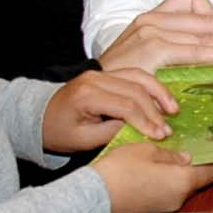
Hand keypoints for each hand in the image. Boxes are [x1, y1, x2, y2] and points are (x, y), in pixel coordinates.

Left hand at [42, 69, 178, 150]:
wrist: (40, 116)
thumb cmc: (58, 132)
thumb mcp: (83, 140)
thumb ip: (112, 132)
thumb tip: (141, 130)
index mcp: (86, 94)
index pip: (125, 105)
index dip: (146, 121)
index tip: (160, 136)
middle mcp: (94, 78)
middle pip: (135, 89)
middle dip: (155, 111)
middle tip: (168, 130)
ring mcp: (100, 72)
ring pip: (139, 77)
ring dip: (159, 93)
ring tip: (173, 110)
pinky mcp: (106, 73)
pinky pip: (134, 75)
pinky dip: (151, 86)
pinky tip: (162, 99)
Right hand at [91, 143, 212, 212]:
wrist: (92, 197)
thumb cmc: (119, 170)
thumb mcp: (146, 149)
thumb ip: (172, 153)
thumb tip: (187, 157)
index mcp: (183, 182)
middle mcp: (179, 198)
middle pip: (200, 178)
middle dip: (202, 161)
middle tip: (200, 143)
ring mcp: (167, 206)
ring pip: (184, 185)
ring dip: (185, 170)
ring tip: (180, 150)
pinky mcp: (154, 209)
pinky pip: (170, 191)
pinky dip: (172, 178)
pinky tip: (163, 164)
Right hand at [97, 0, 212, 73]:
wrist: (90, 93)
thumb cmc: (121, 81)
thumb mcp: (146, 59)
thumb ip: (173, 50)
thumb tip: (209, 54)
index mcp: (152, 18)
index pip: (193, 0)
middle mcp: (152, 19)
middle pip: (206, 18)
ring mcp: (151, 31)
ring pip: (205, 32)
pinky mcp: (152, 48)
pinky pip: (195, 50)